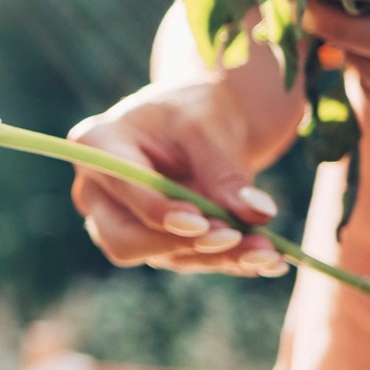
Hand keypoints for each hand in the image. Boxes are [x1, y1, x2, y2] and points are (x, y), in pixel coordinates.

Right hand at [68, 81, 287, 275]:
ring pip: (162, 256)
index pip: (122, 189)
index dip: (158, 212)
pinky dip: (229, 260)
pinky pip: (189, 258)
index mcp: (98, 144)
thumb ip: (225, 170)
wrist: (204, 119)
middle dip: (181, 245)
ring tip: (268, 251)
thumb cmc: (194, 108)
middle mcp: (100, 191)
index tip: (202, 222)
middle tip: (233, 237)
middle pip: (123, 239)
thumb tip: (258, 214)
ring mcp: (125, 221)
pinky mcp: (155, 240)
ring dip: (215, 257)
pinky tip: (270, 260)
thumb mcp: (207, 125)